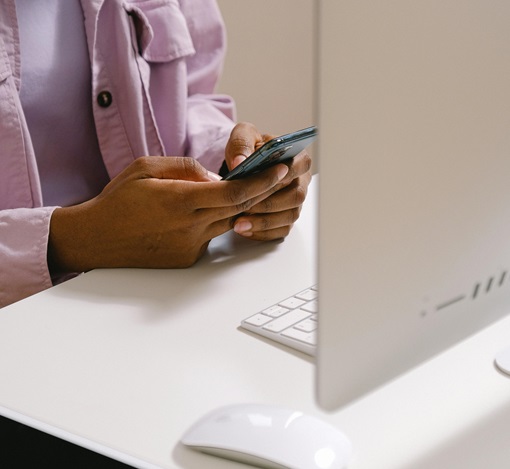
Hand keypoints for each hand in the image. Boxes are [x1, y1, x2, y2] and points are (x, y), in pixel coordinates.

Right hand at [48, 156, 288, 272]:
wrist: (97, 238)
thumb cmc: (118, 200)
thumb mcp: (147, 168)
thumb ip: (187, 168)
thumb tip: (217, 177)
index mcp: (180, 200)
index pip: (234, 192)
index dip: (261, 181)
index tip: (279, 170)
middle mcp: (189, 226)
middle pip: (239, 209)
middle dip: (260, 192)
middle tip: (275, 177)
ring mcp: (190, 246)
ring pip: (228, 223)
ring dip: (239, 207)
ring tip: (243, 191)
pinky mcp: (187, 258)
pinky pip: (211, 236)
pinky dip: (215, 222)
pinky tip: (203, 213)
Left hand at [225, 123, 312, 240]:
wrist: (244, 166)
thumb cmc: (249, 150)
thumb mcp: (243, 136)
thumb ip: (242, 143)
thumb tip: (240, 161)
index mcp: (297, 158)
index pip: (300, 167)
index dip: (283, 176)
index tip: (263, 183)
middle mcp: (300, 181)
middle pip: (296, 197)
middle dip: (269, 204)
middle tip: (245, 207)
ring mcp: (294, 202)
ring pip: (289, 216)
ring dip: (264, 222)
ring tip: (239, 223)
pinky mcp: (286, 218)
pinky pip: (281, 231)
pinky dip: (263, 233)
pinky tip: (245, 230)